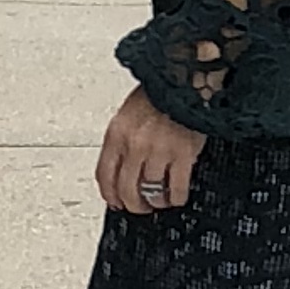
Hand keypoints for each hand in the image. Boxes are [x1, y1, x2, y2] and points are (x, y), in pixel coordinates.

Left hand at [97, 88, 204, 214]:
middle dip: (133, 204)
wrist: (185, 81)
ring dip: (155, 201)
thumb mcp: (128, 114)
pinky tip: (176, 196)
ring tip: (160, 201)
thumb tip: (121, 169)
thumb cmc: (159, 95)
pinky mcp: (183, 155)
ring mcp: (158, 151)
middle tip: (140, 207)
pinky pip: (176, 188)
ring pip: (151, 192)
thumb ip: (122, 141)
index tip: (115, 202)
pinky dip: (176, 197)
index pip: (105, 174)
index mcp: (117, 134)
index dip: (110, 194)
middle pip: (127, 189)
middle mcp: (134, 145)